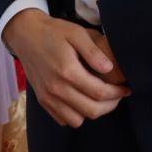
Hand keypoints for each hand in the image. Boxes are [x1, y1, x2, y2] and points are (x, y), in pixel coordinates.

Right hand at [3, 10, 129, 127]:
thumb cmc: (54, 31)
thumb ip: (94, 51)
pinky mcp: (42, 101)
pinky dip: (76, 115)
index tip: (126, 89)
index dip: (117, 93)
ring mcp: (47, 97)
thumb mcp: (76, 33)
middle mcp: (56, 88)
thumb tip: (109, 69)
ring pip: (77, 120)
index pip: (99, 92)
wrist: (26, 35)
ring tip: (100, 98)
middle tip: (118, 95)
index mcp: (68, 71)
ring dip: (92, 112)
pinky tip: (82, 100)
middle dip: (110, 105)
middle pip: (91, 110)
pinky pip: (63, 120)